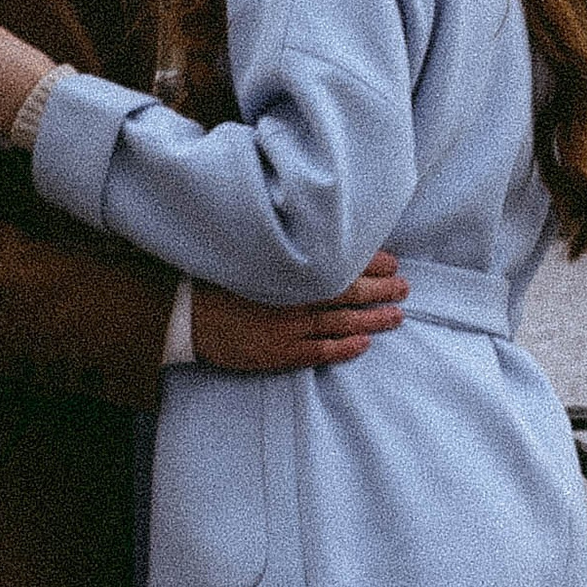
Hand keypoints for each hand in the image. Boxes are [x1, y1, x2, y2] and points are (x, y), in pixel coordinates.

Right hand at [195, 253, 407, 372]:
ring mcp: (288, 327)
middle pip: (349, 293)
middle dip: (381, 290)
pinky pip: (319, 352)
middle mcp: (294, 297)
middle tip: (404, 288)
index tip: (392, 261)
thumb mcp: (250, 250)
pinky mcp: (279, 353)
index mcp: (290, 268)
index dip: (370, 263)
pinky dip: (344, 348)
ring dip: (372, 319)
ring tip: (396, 316)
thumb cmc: (215, 276)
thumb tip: (314, 232)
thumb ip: (283, 245)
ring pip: (341, 323)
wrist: (182, 312)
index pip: (341, 264)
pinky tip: (363, 344)